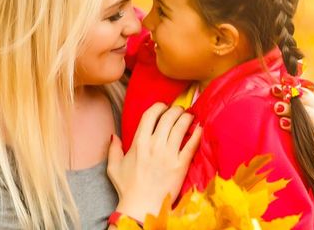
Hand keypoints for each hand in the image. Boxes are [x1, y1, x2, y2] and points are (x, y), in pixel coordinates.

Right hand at [106, 103, 202, 221]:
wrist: (142, 206)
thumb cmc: (127, 188)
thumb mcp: (114, 167)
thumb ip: (113, 149)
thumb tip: (114, 136)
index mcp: (138, 143)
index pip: (150, 115)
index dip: (159, 106)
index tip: (163, 107)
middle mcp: (154, 145)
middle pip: (168, 117)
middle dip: (176, 110)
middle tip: (180, 110)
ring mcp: (168, 154)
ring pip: (181, 126)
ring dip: (187, 117)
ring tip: (190, 116)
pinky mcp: (181, 165)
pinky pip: (192, 144)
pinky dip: (197, 133)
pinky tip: (199, 127)